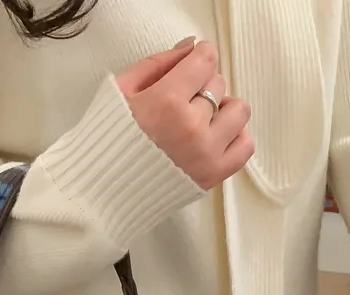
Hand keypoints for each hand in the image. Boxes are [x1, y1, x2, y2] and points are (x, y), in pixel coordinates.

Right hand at [117, 41, 253, 190]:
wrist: (104, 191)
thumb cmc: (109, 142)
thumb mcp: (121, 91)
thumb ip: (157, 64)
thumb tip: (190, 48)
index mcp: (166, 102)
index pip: (205, 60)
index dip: (197, 59)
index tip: (191, 67)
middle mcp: (190, 127)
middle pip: (218, 84)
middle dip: (201, 87)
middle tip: (182, 102)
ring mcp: (205, 153)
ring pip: (239, 111)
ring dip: (223, 110)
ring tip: (202, 121)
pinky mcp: (213, 175)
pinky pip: (245, 146)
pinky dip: (235, 137)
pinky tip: (214, 138)